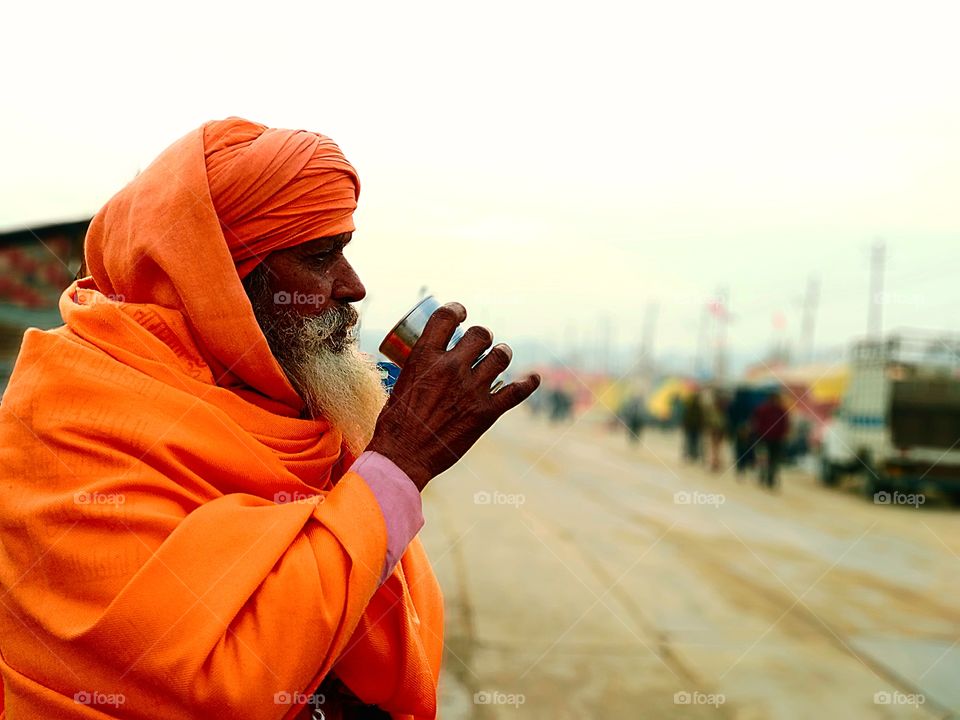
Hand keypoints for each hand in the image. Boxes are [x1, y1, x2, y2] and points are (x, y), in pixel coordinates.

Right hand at [367, 302, 539, 490]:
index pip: (446, 317)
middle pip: (481, 334)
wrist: (403, 456)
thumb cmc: (395, 423)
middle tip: (480, 344)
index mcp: (424, 357)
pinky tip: (532, 378)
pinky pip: (516, 391)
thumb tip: (430, 359)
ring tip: (499, 356)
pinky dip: (528, 383)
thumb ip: (420, 367)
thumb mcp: (401, 382)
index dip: (457, 310)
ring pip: (501, 356)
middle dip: (482, 336)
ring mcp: (471, 389)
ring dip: (502, 354)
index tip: (461, 313)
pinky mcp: (486, 412)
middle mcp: (451, 367)